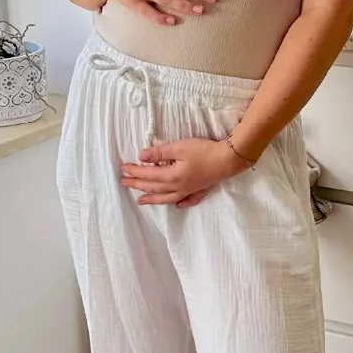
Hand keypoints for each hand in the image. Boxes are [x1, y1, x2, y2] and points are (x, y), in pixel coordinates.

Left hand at [121, 137, 251, 206]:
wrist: (228, 160)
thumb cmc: (204, 151)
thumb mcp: (180, 147)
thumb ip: (160, 153)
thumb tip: (141, 156)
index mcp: (171, 176)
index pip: (148, 174)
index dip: (134, 171)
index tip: (123, 168)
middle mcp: (178, 187)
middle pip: (154, 187)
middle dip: (137, 185)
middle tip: (124, 183)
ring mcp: (189, 190)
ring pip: (166, 198)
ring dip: (152, 199)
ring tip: (141, 201)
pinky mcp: (200, 189)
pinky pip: (188, 199)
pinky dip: (181, 204)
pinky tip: (178, 206)